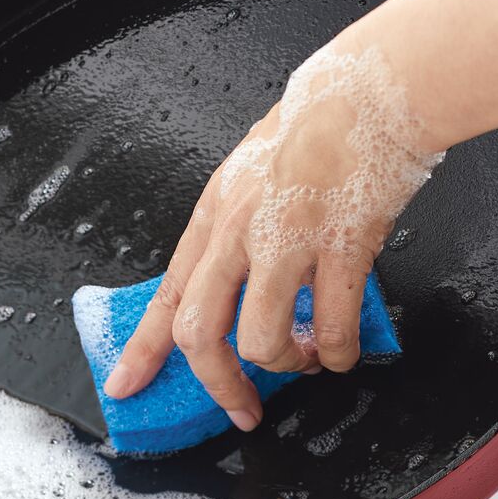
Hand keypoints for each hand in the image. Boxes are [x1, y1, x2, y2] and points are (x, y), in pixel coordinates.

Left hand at [103, 32, 445, 429]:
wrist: (370, 91)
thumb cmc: (318, 124)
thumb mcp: (252, 171)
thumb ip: (236, 225)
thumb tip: (236, 280)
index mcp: (215, 212)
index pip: (167, 294)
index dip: (144, 348)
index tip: (127, 384)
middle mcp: (240, 230)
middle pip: (201, 331)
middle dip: (218, 384)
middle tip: (241, 407)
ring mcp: (289, 239)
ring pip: (261, 339)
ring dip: (285, 365)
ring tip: (306, 359)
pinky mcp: (340, 246)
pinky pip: (331, 328)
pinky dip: (336, 354)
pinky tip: (342, 350)